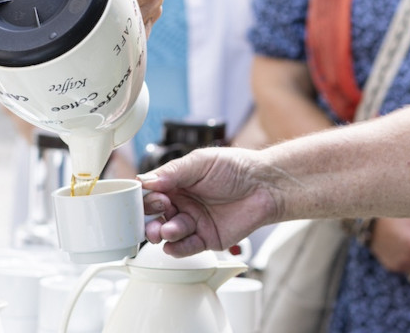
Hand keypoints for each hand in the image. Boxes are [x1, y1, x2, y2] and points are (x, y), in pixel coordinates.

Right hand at [139, 147, 279, 257]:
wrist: (265, 185)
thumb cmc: (237, 167)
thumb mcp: (201, 161)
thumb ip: (172, 172)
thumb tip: (145, 180)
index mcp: (177, 182)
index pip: (151, 193)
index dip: (145, 198)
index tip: (147, 199)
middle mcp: (183, 203)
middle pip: (155, 216)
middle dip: (149, 219)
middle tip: (154, 218)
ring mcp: (194, 222)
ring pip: (168, 233)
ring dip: (162, 233)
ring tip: (167, 229)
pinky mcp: (206, 238)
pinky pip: (186, 248)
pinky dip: (176, 248)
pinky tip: (172, 245)